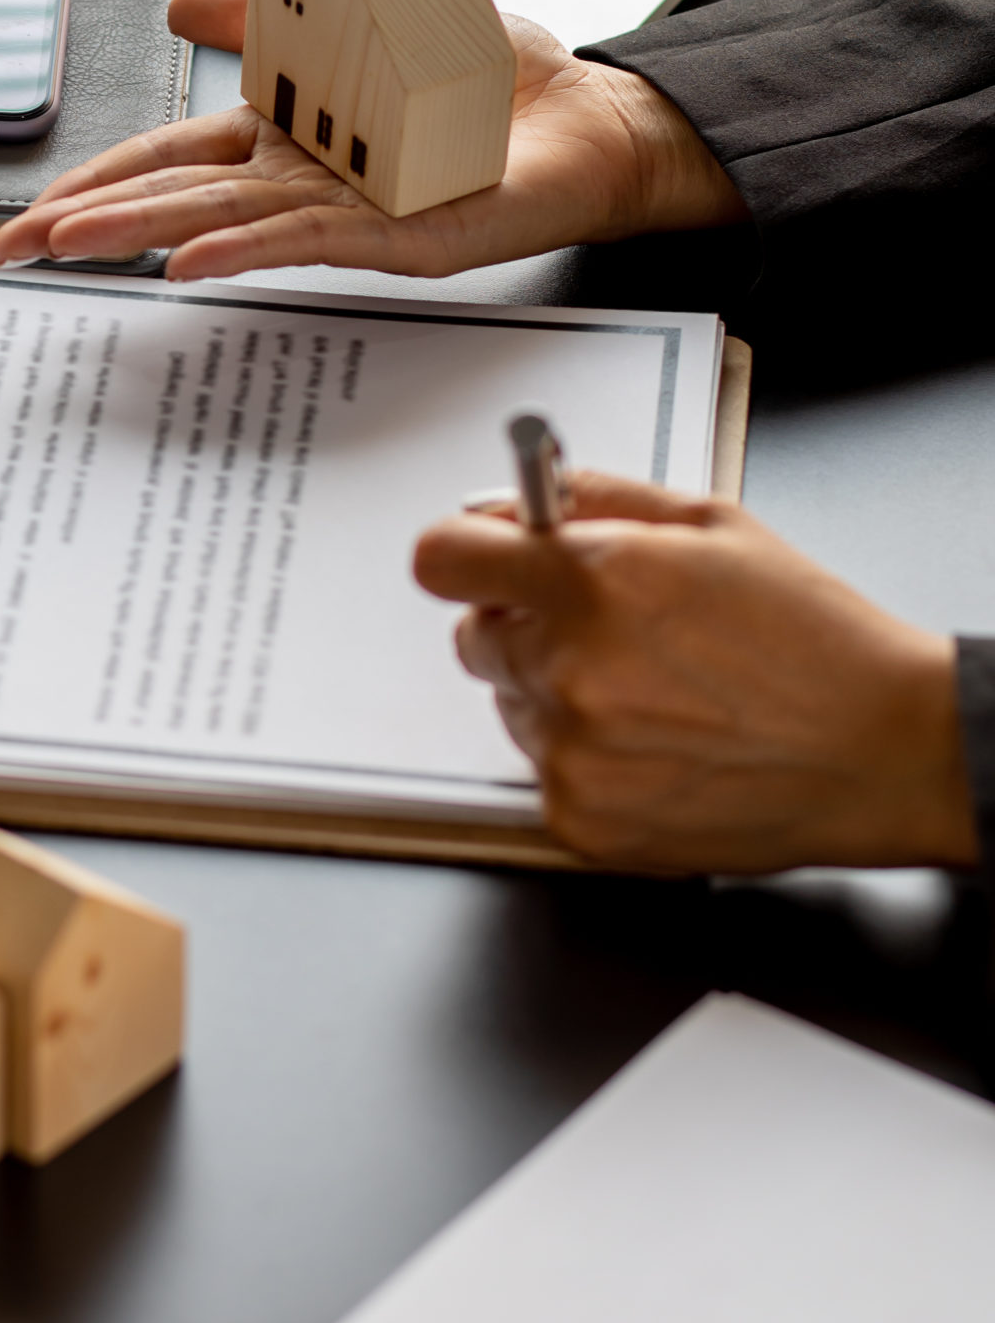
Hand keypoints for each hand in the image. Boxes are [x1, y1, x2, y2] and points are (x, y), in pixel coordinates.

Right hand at [0, 0, 745, 282]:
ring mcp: (341, 211)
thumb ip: (266, 10)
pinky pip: (304, 241)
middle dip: (88, 223)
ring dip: (142, 235)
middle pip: (173, 199)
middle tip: (13, 248)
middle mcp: (299, 179)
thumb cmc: (488, 81)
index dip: (98, 180)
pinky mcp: (392, 234)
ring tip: (74, 246)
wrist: (587, 118)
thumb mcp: (358, 13)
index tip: (34, 209)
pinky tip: (192, 264)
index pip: (168, 159)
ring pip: (221, 223)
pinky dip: (242, 250)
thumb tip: (179, 0)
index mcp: (282, 134)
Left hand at [413, 472, 975, 872]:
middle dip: (527, 625)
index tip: (482, 563)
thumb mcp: (707, 524)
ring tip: (658, 695)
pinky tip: (660, 747)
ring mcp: (572, 754)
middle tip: (612, 631)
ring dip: (558, 694)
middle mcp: (568, 669)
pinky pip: (544, 773)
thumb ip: (594, 499)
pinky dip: (587, 762)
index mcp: (590, 582)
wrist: (880, 750)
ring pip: (513, 705)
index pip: (442, 560)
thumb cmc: (810, 638)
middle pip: (477, 636)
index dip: (464, 557)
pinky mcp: (583, 823)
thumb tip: (517, 501)